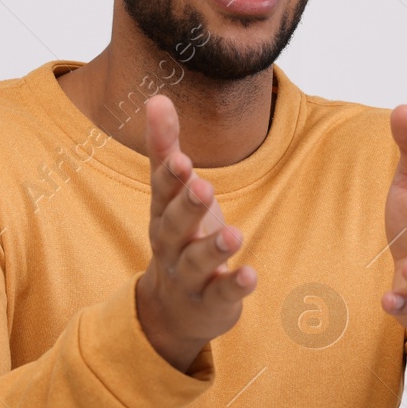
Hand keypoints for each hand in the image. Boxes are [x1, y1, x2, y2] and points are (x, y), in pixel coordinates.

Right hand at [134, 93, 255, 372]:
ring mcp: (189, 275)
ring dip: (214, 248)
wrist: (174, 309)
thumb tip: (156, 97)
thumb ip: (165, 147)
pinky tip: (250, 275)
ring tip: (234, 235)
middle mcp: (171, 244)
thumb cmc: (180, 234)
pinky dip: (235, 286)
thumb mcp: (172, 193)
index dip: (170, 177)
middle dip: (188, 206)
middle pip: (176, 225)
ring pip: (197, 261)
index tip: (180, 160)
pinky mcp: (211, 301)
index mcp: (163, 214)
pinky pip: (221, 294)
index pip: (162, 191)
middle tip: (203, 186)